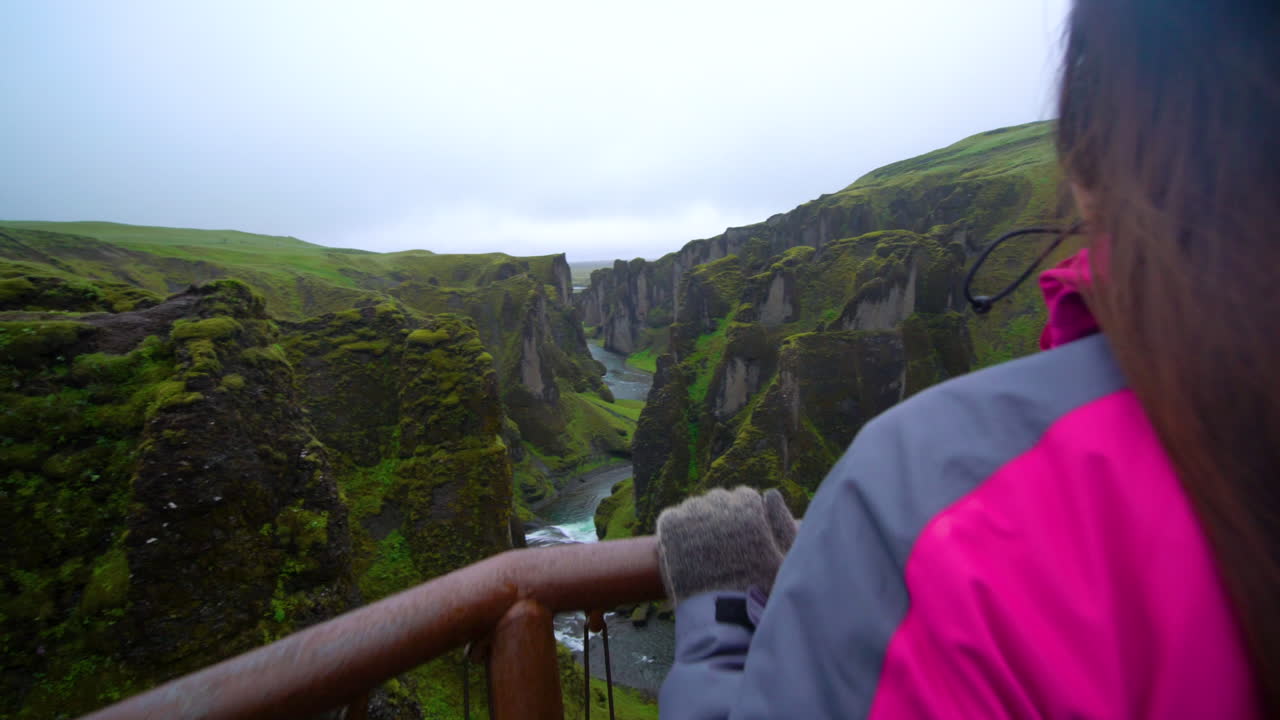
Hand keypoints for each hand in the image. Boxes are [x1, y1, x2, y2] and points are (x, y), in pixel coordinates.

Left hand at [656, 486, 797, 605]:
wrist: (722, 615)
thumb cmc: (760, 590)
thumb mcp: (783, 558)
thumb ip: (782, 522)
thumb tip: (771, 493)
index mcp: (750, 509)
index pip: (745, 496)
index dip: (745, 516)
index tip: (741, 536)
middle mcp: (720, 507)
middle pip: (718, 500)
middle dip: (721, 517)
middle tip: (720, 545)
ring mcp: (693, 516)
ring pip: (694, 507)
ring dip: (698, 522)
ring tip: (700, 550)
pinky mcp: (671, 529)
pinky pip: (671, 517)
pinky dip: (675, 529)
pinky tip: (681, 548)